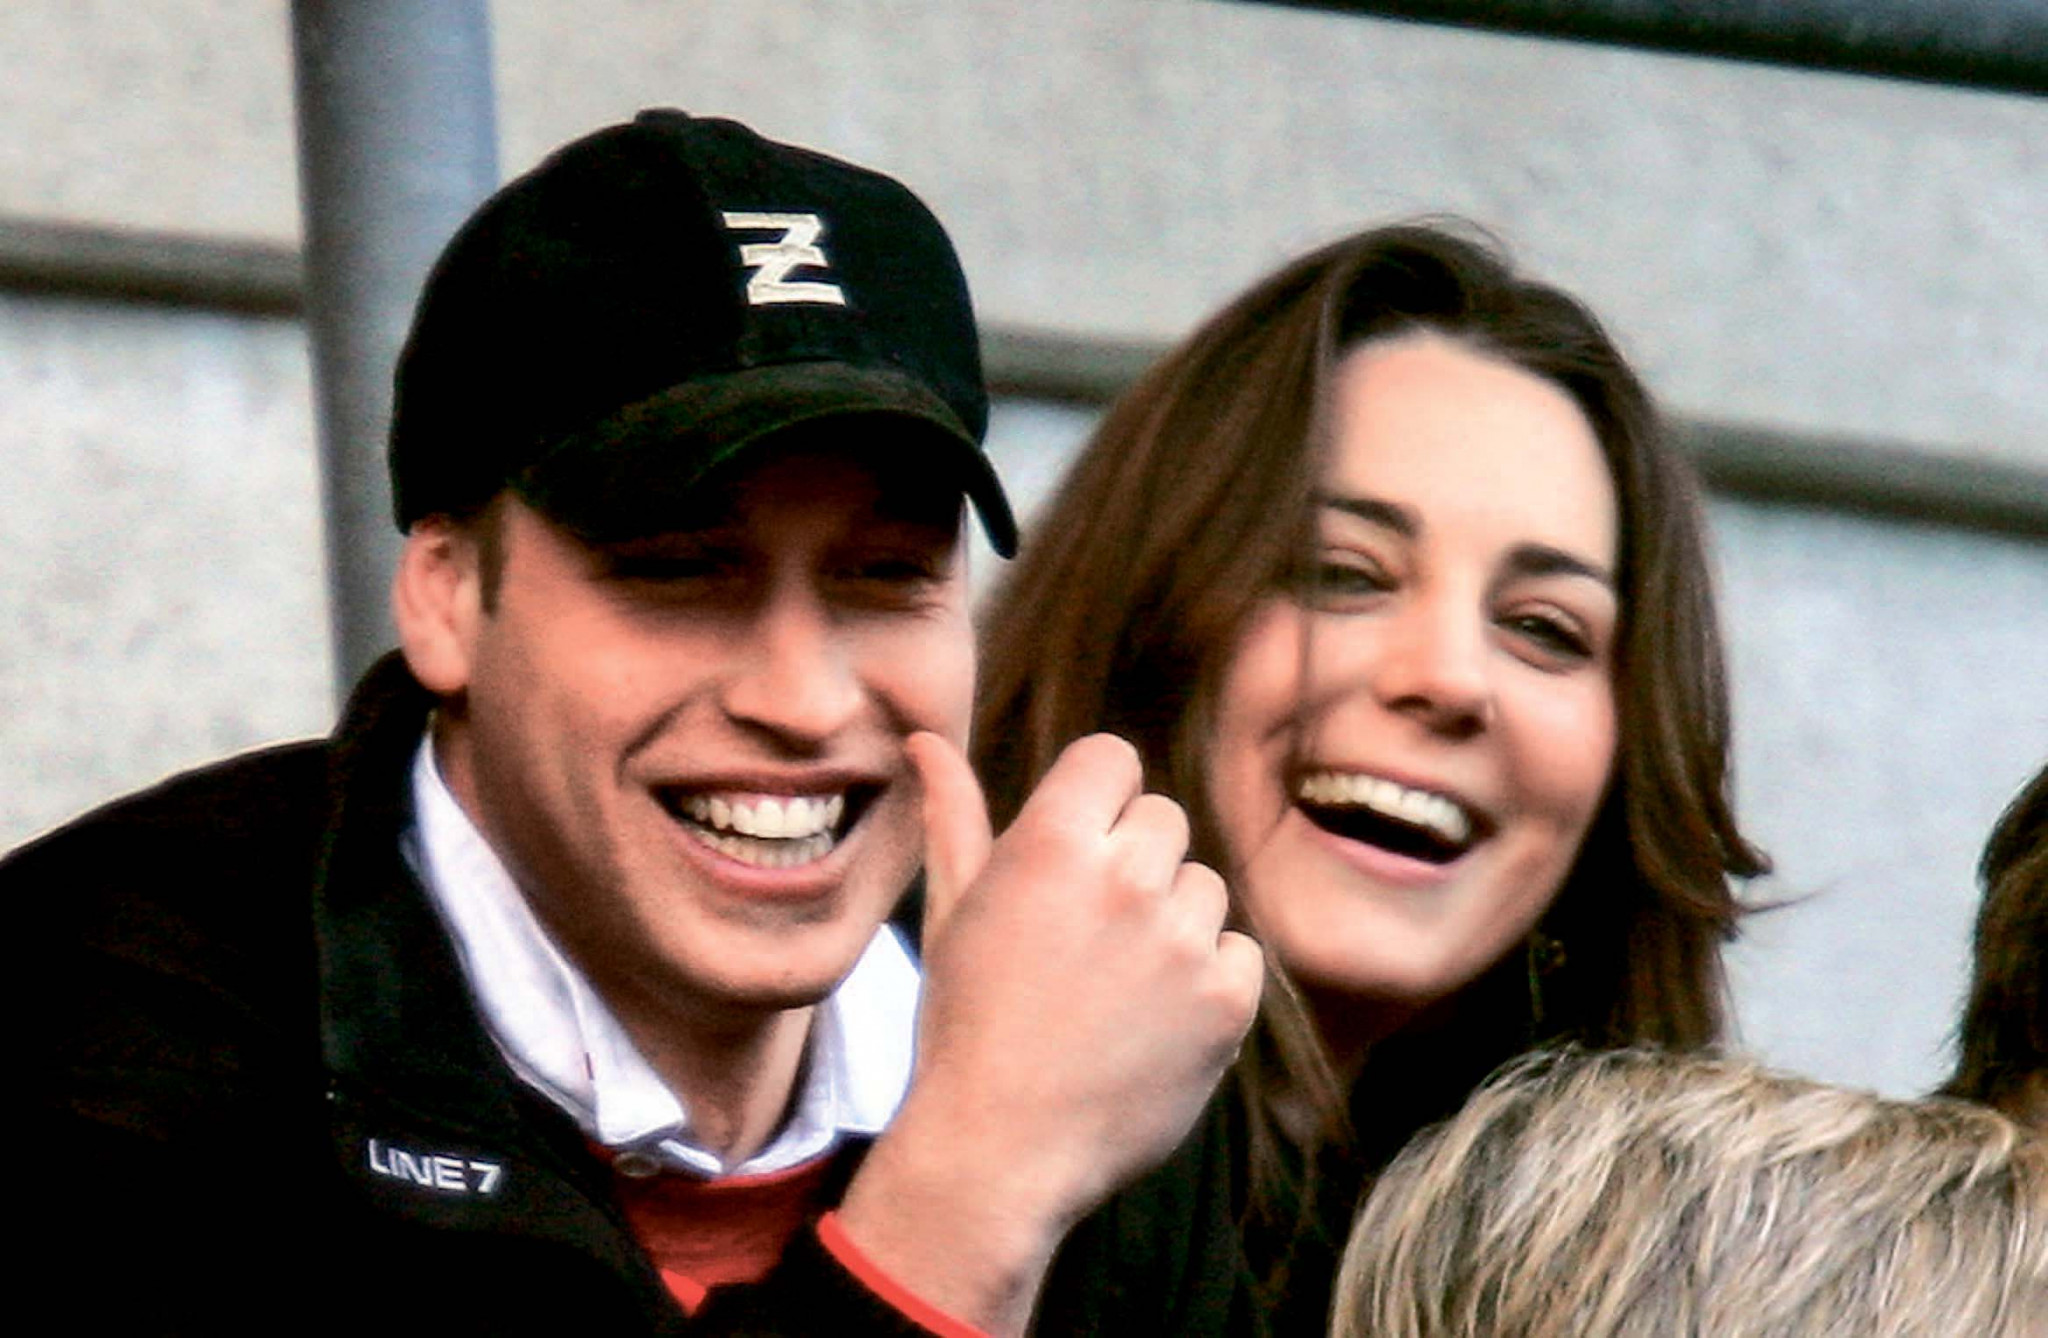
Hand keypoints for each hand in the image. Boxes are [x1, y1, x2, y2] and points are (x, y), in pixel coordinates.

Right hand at [838, 732, 1261, 1333]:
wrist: (1000, 1151)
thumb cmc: (966, 1023)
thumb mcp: (951, 912)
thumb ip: (955, 815)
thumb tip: (928, 737)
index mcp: (1053, 841)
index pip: (1112, 759)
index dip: (1095, 802)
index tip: (1075, 853)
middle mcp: (1128, 877)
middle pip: (1163, 819)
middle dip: (1132, 862)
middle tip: (1086, 935)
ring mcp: (1184, 938)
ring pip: (1203, 886)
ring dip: (1173, 922)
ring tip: (1117, 986)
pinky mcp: (1228, 999)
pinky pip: (1239, 952)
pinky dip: (1208, 981)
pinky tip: (1153, 1020)